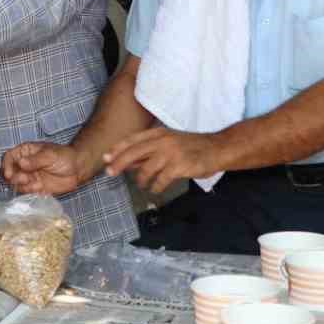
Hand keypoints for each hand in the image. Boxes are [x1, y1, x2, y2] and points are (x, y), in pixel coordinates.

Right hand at [2, 142, 87, 196]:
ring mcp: (28, 177)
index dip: (6, 165)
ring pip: (16, 184)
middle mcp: (24, 165)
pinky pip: (26, 192)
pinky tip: (41, 187)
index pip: (9, 157)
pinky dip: (31, 191)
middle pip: (9, 172)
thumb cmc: (64, 157)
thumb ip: (35, 160)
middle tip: (24, 179)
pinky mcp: (34, 188)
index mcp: (25, 152)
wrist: (77, 169)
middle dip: (13, 178)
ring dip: (23, 186)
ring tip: (36, 184)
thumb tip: (20, 163)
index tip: (9, 174)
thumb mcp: (50, 155)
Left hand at [102, 127, 223, 197]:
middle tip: (110, 173)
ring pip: (146, 169)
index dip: (118, 149)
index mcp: (159, 133)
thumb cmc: (192, 147)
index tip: (106, 158)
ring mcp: (172, 153)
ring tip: (142, 185)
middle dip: (119, 163)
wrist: (217, 148)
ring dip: (141, 180)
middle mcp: (164, 141)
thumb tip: (129, 162)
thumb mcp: (170, 143)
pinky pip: (161, 180)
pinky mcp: (180, 166)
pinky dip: (156, 187)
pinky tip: (156, 189)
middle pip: (134, 152)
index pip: (133, 140)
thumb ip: (150, 151)